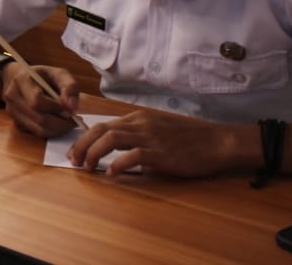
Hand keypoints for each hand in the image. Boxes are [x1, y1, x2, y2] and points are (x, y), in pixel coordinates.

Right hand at [1, 64, 80, 137]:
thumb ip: (69, 86)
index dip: (56, 108)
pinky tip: (57, 122)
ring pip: (39, 129)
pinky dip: (51, 131)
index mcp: (21, 80)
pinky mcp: (17, 123)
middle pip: (39, 118)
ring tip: (67, 121)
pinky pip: (37, 133)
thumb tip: (72, 107)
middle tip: (74, 120)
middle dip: (61, 122)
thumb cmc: (44, 76)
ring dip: (58, 129)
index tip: (71, 110)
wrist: (23, 79)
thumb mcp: (59, 74)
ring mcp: (12, 112)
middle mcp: (12, 97)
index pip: (37, 101)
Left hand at [68, 108, 241, 177]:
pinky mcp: (161, 152)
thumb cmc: (189, 138)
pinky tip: (111, 174)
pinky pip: (134, 155)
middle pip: (100, 130)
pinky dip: (118, 164)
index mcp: (138, 118)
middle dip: (82, 145)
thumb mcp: (157, 129)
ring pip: (111, 139)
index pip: (102, 124)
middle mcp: (140, 124)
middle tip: (73, 161)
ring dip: (94, 153)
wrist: (217, 141)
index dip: (84, 138)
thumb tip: (114, 147)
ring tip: (87, 168)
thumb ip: (136, 134)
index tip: (75, 152)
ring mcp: (150, 137)